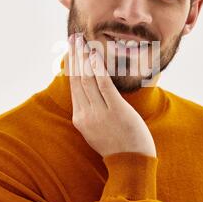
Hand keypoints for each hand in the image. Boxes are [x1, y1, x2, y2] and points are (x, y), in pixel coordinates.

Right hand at [67, 33, 156, 157]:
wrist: (131, 163)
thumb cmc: (117, 145)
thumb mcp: (95, 130)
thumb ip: (90, 112)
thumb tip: (88, 94)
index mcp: (80, 119)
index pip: (73, 87)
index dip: (71, 67)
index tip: (70, 51)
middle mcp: (86, 114)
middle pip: (77, 79)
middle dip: (75, 56)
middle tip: (73, 38)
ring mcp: (100, 113)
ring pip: (87, 79)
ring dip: (84, 57)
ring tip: (81, 41)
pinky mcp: (116, 110)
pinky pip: (104, 85)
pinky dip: (98, 69)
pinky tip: (94, 55)